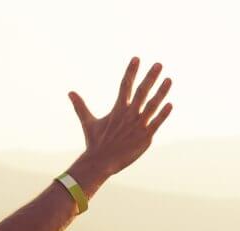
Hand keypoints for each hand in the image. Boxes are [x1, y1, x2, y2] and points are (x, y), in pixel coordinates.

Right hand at [68, 58, 173, 178]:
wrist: (100, 163)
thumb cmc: (95, 143)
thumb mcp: (88, 122)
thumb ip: (80, 106)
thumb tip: (70, 92)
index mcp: (117, 109)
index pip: (125, 85)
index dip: (131, 71)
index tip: (137, 58)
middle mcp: (129, 115)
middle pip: (141, 91)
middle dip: (150, 77)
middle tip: (159, 64)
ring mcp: (138, 125)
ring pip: (153, 105)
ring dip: (161, 92)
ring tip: (168, 79)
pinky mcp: (145, 137)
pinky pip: (156, 123)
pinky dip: (163, 114)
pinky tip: (170, 104)